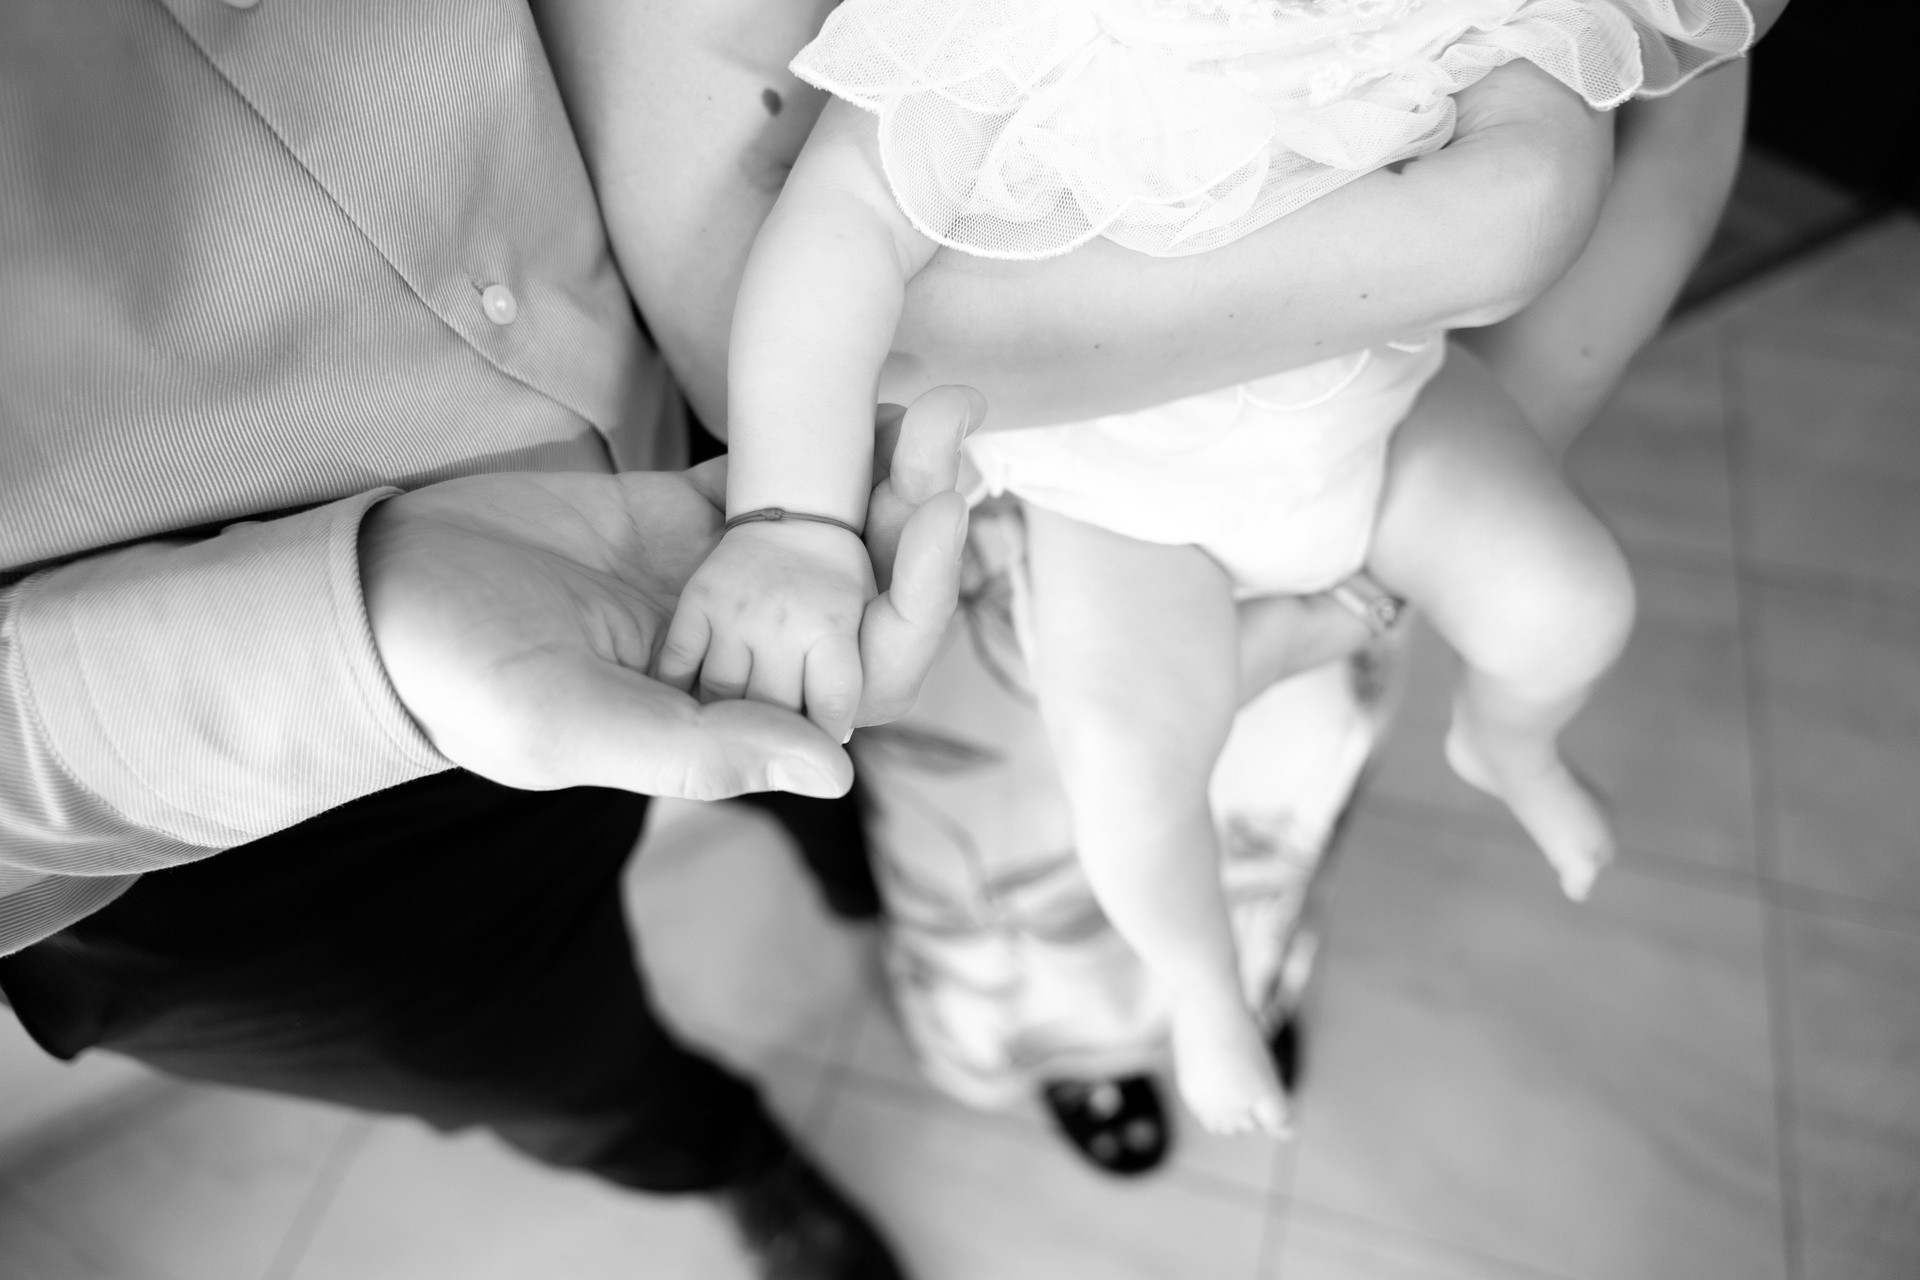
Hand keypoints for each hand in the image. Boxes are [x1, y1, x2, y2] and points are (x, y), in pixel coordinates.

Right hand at [358, 385, 978, 800]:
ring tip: (931, 402)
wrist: (376, 591)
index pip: (863, 676)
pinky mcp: (686, 525)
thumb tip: (837, 771)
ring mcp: (723, 587)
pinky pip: (776, 485)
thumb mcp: (568, 725)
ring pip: (834, 535)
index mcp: (732, 719)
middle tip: (954, 422)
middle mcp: (745, 657)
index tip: (940, 511)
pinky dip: (824, 443)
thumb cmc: (457, 680)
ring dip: (888, 474)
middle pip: (866, 595)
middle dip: (920, 514)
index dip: (914, 601)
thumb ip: (699, 751)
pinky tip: (866, 391)